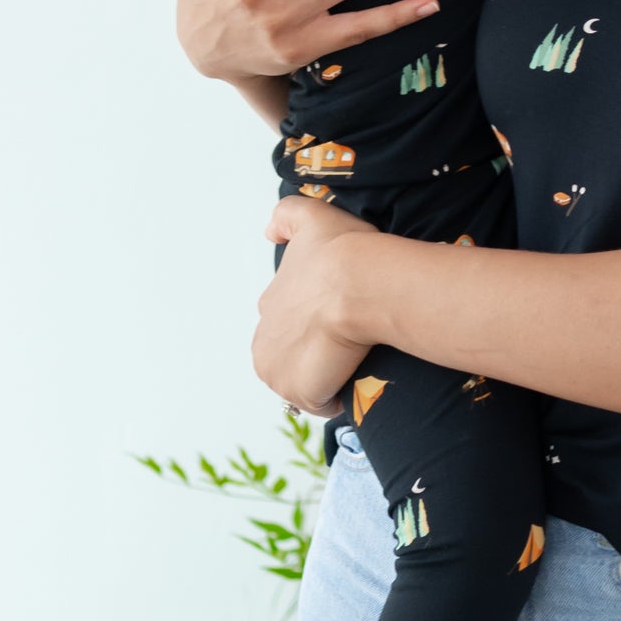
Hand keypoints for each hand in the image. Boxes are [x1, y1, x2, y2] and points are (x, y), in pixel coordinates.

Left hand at [255, 200, 382, 412]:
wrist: (356, 283)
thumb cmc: (341, 251)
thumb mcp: (310, 217)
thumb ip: (286, 217)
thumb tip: (270, 233)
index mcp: (269, 307)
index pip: (287, 324)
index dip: (313, 325)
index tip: (338, 320)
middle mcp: (264, 342)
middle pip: (291, 358)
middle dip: (314, 356)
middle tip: (348, 345)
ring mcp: (278, 370)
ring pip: (302, 381)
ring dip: (324, 378)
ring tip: (353, 363)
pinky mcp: (299, 391)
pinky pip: (319, 403)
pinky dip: (335, 397)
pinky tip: (354, 378)